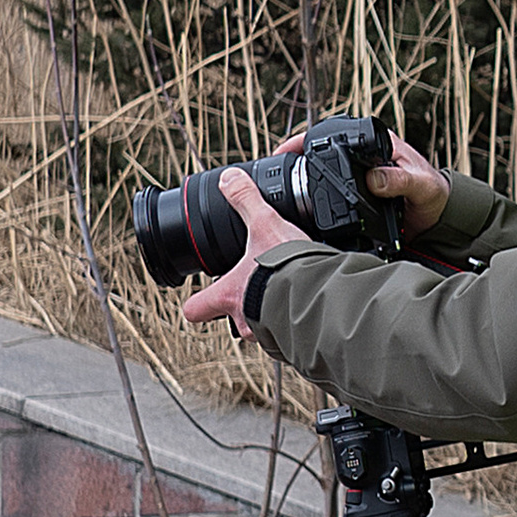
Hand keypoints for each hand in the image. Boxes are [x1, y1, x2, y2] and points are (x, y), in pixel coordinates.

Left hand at [179, 170, 303, 350]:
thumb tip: (229, 179)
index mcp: (228, 295)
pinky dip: (297, 318)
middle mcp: (245, 320)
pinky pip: (290, 333)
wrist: (321, 293)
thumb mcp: (264, 224)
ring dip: (271, 314)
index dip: (197, 302)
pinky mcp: (295, 337)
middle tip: (257, 287)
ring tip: (288, 293)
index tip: (204, 293)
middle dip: (244, 306)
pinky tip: (310, 300)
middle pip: (232, 321)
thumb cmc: (285, 267)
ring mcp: (269, 333)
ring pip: (262, 330)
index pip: (195, 309)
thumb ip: (246, 201)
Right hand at [273, 125, 449, 233]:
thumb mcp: (421, 185)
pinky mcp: (356, 195)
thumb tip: (374, 179)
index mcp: (378, 143)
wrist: (440, 219)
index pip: (338, 132)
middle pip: (322, 151)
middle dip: (297, 156)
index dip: (310, 138)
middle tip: (276, 164)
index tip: (289, 149)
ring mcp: (358, 175)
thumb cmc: (435, 194)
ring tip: (280, 185)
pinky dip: (315, 197)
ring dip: (302, 176)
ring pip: (322, 171)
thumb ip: (400, 180)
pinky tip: (300, 206)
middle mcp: (364, 156)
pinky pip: (331, 192)